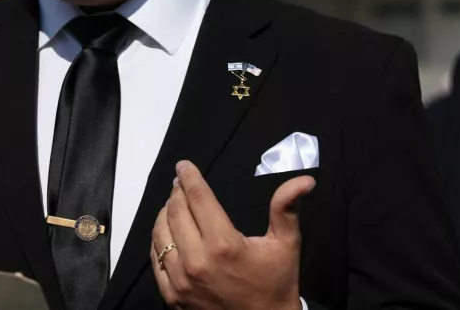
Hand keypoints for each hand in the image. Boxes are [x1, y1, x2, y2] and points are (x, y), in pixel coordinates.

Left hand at [151, 161, 314, 309]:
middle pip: (175, 212)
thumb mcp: (285, 245)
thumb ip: (286, 209)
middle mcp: (197, 261)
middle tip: (180, 183)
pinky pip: (155, 259)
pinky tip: (166, 231)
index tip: (183, 166)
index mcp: (224, 244)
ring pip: (160, 233)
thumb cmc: (276, 284)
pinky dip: (158, 240)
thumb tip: (304, 181)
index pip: (198, 198)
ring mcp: (181, 280)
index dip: (189, 177)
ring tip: (173, 204)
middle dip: (177, 192)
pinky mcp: (172, 295)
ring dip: (164, 213)